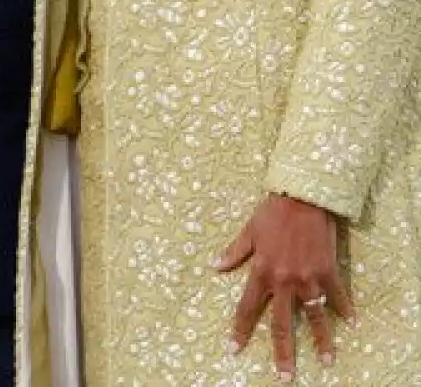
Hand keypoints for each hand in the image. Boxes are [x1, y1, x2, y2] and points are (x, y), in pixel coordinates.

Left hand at [215, 193, 352, 376]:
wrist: (302, 198)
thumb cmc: (272, 213)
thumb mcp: (249, 232)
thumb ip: (234, 253)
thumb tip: (214, 267)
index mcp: (261, 271)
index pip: (247, 307)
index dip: (240, 329)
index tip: (234, 349)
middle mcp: (284, 279)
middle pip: (281, 322)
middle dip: (282, 350)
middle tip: (284, 375)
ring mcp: (308, 277)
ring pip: (314, 316)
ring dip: (322, 340)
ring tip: (328, 361)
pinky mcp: (328, 271)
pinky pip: (338, 296)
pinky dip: (346, 310)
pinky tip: (354, 324)